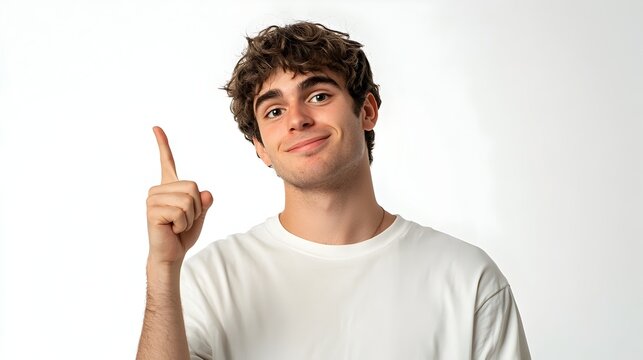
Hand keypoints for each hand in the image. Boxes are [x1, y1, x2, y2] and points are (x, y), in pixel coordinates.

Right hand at [146, 126, 213, 265]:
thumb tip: (206, 194)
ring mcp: (153, 199)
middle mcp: (159, 189)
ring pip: (189, 200)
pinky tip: (171, 229)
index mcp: (169, 187)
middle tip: (182, 221)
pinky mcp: (152, 210)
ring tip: (176, 225)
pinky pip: (181, 212)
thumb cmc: (183, 235)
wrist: (171, 255)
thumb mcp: (199, 215)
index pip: (167, 162)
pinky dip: (182, 224)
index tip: (156, 127)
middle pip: (194, 187)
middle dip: (196, 208)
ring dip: (190, 218)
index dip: (163, 144)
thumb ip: (204, 202)